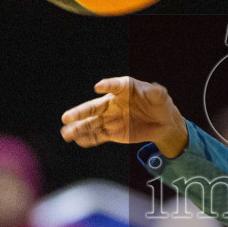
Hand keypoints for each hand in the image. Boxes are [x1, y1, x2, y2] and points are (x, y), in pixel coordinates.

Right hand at [60, 77, 188, 156]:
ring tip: (65, 133)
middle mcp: (113, 103)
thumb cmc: (160, 104)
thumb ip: (157, 93)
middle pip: (94, 107)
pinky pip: (98, 135)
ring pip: (92, 123)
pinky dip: (88, 138)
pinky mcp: (112, 132)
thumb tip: (156, 89)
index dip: (107, 85)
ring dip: (78, 128)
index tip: (99, 87)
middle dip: (80, 112)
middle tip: (66, 117)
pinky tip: (78, 141)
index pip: (114, 86)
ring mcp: (110, 118)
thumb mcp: (161, 97)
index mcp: (124, 89)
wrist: (162, 123)